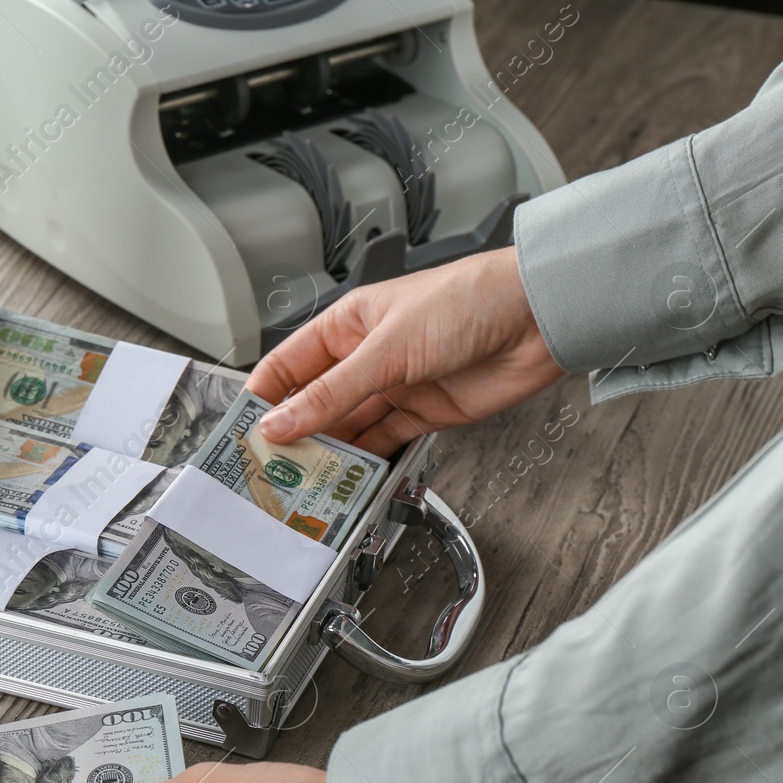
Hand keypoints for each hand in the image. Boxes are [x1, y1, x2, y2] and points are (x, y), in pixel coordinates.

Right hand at [247, 247, 563, 455]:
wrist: (540, 318)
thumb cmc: (469, 300)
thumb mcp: (388, 350)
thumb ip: (332, 393)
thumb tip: (281, 422)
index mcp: (346, 327)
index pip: (286, 367)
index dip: (262, 400)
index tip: (241, 434)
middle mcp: (366, 357)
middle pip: (313, 404)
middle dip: (292, 436)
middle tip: (270, 470)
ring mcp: (395, 388)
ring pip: (346, 429)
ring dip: (328, 455)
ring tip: (304, 483)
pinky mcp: (424, 414)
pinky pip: (383, 444)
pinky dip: (365, 463)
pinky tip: (348, 479)